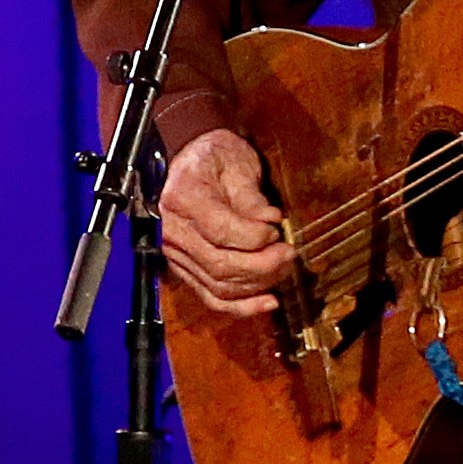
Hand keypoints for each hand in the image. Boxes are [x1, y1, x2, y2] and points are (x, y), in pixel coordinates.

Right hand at [158, 128, 294, 317]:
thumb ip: (249, 194)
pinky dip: (240, 306)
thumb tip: (269, 220)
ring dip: (258, 284)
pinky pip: (211, 297)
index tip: (277, 229)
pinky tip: (267, 302)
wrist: (188, 161)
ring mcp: (176, 254)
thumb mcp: (235, 161)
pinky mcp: (186, 269)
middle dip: (263, 265)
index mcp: (183, 198)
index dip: (256, 237)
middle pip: (220, 264)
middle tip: (289, 253)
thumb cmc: (213, 157)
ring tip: (284, 269)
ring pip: (219, 285)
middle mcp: (173, 231)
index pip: (221, 231)